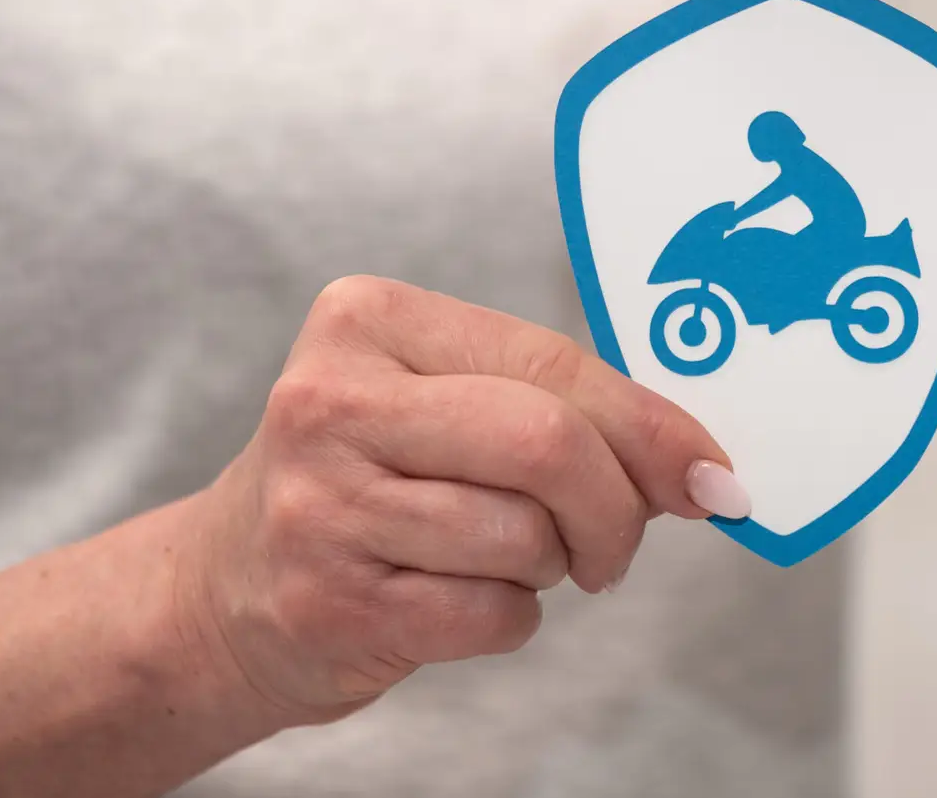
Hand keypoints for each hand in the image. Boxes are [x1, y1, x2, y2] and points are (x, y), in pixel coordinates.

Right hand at [171, 277, 746, 723]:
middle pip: (547, 444)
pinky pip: (493, 614)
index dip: (652, 426)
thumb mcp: (442, 403)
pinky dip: (510, 616)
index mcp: (367, 320)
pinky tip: (456, 597)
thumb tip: (701, 465)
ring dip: (552, 564)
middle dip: (616, 506)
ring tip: (503, 556)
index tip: (711, 473)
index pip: (553, 364)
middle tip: (617, 542)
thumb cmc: (370, 479)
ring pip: (525, 538)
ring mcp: (321, 505)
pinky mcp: (330, 603)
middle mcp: (331, 401)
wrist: (226, 591)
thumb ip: (559, 407)